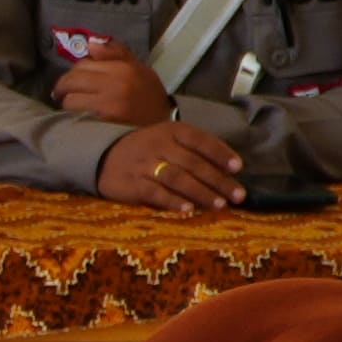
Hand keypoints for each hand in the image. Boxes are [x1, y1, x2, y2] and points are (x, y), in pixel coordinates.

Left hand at [50, 44, 169, 129]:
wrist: (164, 128)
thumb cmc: (149, 97)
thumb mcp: (140, 70)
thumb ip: (117, 54)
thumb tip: (91, 45)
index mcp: (124, 68)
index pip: (84, 64)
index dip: (75, 72)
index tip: (74, 80)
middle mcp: (115, 82)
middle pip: (72, 80)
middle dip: (64, 87)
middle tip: (63, 94)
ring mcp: (108, 104)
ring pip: (70, 99)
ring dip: (67, 103)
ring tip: (74, 107)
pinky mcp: (103, 123)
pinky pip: (75, 116)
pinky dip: (73, 116)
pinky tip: (79, 118)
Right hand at [98, 117, 245, 212]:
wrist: (102, 156)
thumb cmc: (147, 150)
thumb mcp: (169, 140)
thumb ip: (195, 151)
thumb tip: (229, 172)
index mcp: (171, 131)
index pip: (201, 140)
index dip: (221, 153)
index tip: (238, 168)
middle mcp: (158, 145)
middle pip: (193, 163)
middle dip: (218, 180)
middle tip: (238, 195)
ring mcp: (144, 164)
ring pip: (177, 178)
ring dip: (201, 192)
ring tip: (219, 205)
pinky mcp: (132, 184)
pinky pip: (155, 193)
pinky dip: (172, 201)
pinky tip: (188, 209)